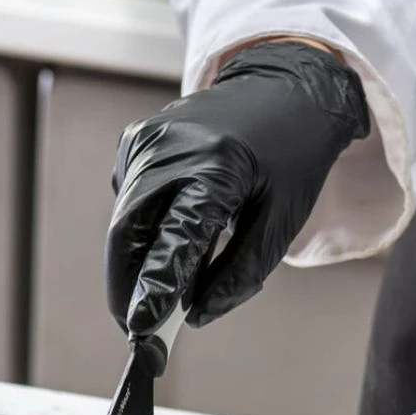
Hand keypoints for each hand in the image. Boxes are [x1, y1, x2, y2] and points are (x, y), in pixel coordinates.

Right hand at [105, 38, 368, 338]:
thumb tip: (197, 315)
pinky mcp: (136, 140)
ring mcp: (146, 140)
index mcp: (216, 165)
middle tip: (136, 327)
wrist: (285, 86)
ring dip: (132, 262)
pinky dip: (142, 230)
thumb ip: (240, 272)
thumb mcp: (282, 219)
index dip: (155, 286)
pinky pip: (129, 199)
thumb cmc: (292, 153)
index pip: (176, 237)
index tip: (141, 328)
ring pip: (123, 219)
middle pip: (128, 231)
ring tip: (154, 297)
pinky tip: (167, 237)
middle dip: (126, 286)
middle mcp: (170, 147)